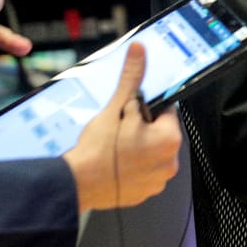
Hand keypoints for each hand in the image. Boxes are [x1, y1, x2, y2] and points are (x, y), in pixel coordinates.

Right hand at [64, 42, 181, 212]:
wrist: (76, 184)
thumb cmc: (98, 150)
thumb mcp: (117, 107)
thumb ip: (132, 78)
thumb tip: (139, 53)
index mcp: (170, 139)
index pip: (166, 111)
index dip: (145, 108)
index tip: (130, 113)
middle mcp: (170, 162)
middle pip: (159, 132)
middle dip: (142, 127)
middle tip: (120, 130)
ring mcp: (158, 181)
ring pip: (151, 152)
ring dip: (138, 147)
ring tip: (115, 147)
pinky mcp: (145, 193)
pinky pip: (143, 172)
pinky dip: (132, 167)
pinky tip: (115, 162)